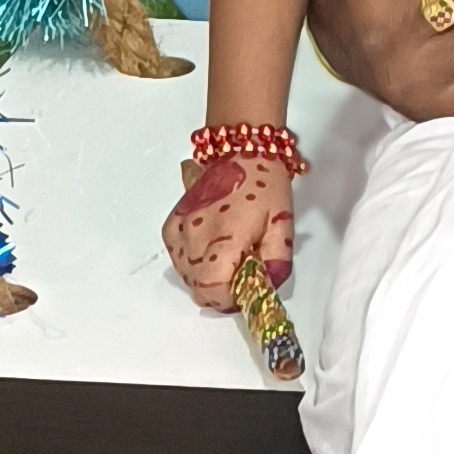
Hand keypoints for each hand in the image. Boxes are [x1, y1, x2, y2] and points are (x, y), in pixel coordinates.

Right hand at [163, 143, 293, 314]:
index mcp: (224, 238)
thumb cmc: (263, 187)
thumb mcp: (282, 228)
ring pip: (187, 278)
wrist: (241, 153)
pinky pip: (178, 261)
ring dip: (207, 278)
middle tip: (241, 275)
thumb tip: (265, 290)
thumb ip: (276, 264)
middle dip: (221, 291)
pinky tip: (212, 247)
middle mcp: (195, 238)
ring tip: (229, 256)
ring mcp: (179, 233)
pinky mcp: (171, 227)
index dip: (229, 300)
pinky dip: (193, 263)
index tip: (244, 292)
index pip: (212, 291)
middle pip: (199, 290)